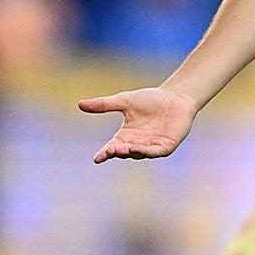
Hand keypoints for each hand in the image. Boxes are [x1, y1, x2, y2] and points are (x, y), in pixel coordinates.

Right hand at [78, 87, 199, 163]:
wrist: (175, 96)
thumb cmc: (151, 99)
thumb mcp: (125, 101)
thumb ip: (104, 104)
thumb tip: (80, 104)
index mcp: (126, 135)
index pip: (112, 147)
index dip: (105, 153)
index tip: (97, 158)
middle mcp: (137, 144)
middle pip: (124, 152)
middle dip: (118, 152)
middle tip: (111, 149)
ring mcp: (152, 146)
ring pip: (139, 154)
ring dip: (131, 152)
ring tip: (123, 148)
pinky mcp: (166, 146)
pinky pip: (155, 152)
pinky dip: (147, 152)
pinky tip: (140, 148)